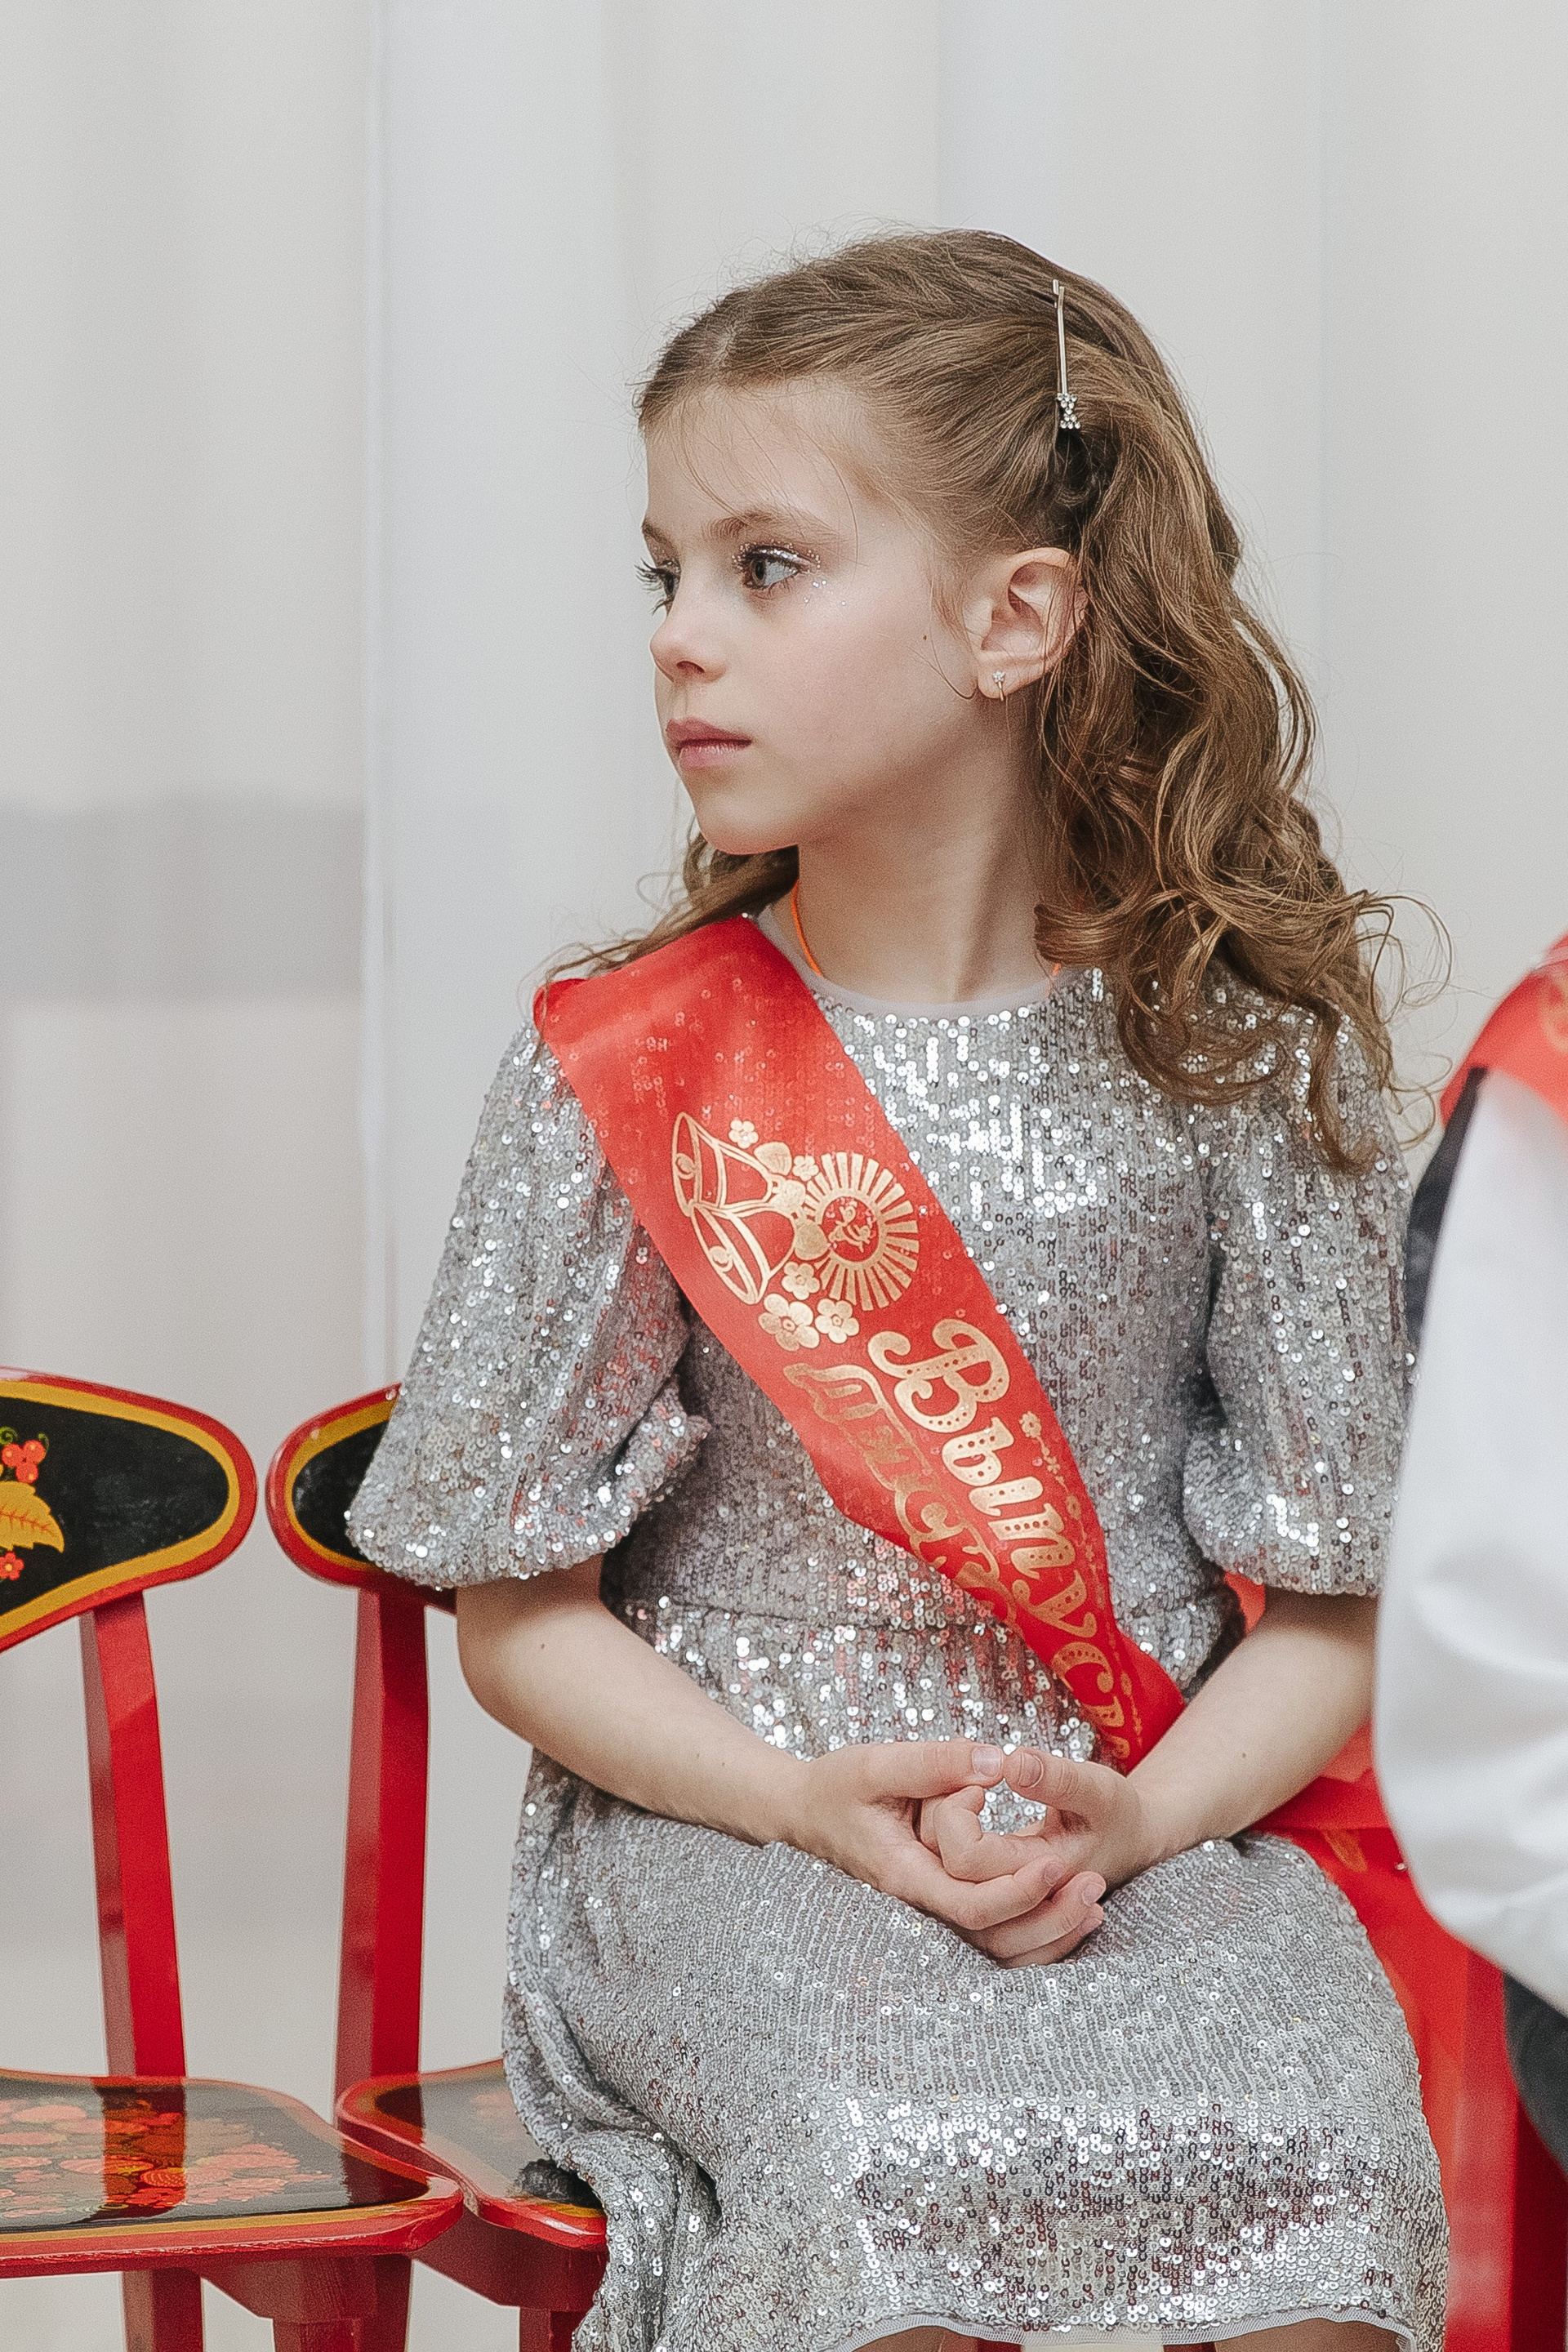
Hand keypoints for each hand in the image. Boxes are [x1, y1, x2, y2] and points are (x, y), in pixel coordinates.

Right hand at [780, 1739, 1069, 1940]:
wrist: (803, 1813)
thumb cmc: (836, 1785)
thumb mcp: (878, 1763)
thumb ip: (936, 1762)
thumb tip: (998, 1764)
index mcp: (902, 1874)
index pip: (968, 1905)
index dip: (1016, 1891)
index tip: (1056, 1862)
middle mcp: (919, 1903)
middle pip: (992, 1934)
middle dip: (1048, 1915)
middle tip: (1095, 1885)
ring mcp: (930, 1907)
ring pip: (996, 1943)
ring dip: (1048, 1928)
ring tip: (1095, 1902)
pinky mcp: (940, 1899)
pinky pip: (991, 1931)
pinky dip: (1032, 1925)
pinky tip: (1068, 1904)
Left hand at [919, 1747, 1154, 1966]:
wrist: (1129, 1840)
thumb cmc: (1115, 1812)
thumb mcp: (1097, 1788)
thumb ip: (1058, 1779)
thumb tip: (1011, 1764)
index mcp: (1039, 1876)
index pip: (967, 1861)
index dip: (957, 1815)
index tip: (979, 1783)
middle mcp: (1017, 1903)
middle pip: (947, 1880)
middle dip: (942, 1824)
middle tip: (967, 1788)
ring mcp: (1006, 1907)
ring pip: (945, 1891)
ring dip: (938, 1840)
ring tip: (962, 1797)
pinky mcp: (997, 1898)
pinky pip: (956, 1890)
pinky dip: (946, 1853)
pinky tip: (961, 1816)